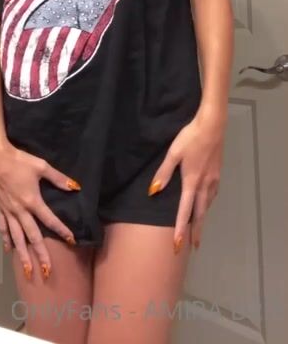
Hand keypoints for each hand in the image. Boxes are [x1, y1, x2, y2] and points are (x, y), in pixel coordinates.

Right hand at [0, 141, 80, 278]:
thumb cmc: (19, 161)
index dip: (62, 230)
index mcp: (32, 201)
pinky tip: (9, 250)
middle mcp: (20, 211)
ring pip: (17, 238)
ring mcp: (8, 212)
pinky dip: (7, 240)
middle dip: (40, 255)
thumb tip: (74, 186)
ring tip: (28, 271)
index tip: (72, 240)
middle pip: (32, 236)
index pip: (50, 220)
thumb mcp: (41, 166)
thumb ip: (58, 178)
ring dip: (23, 255)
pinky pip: (3, 228)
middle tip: (47, 272)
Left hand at [147, 111, 225, 252]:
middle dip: (197, 230)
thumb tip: (153, 192)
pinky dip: (208, 203)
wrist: (212, 126)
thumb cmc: (190, 138)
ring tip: (198, 227)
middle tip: (194, 246)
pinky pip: (212, 194)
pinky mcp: (218, 173)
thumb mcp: (173, 153)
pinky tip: (206, 201)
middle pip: (200, 213)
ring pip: (207, 204)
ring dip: (203, 217)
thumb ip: (163, 173)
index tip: (178, 245)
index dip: (181, 229)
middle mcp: (204, 185)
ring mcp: (213, 179)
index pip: (185, 211)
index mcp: (191, 182)